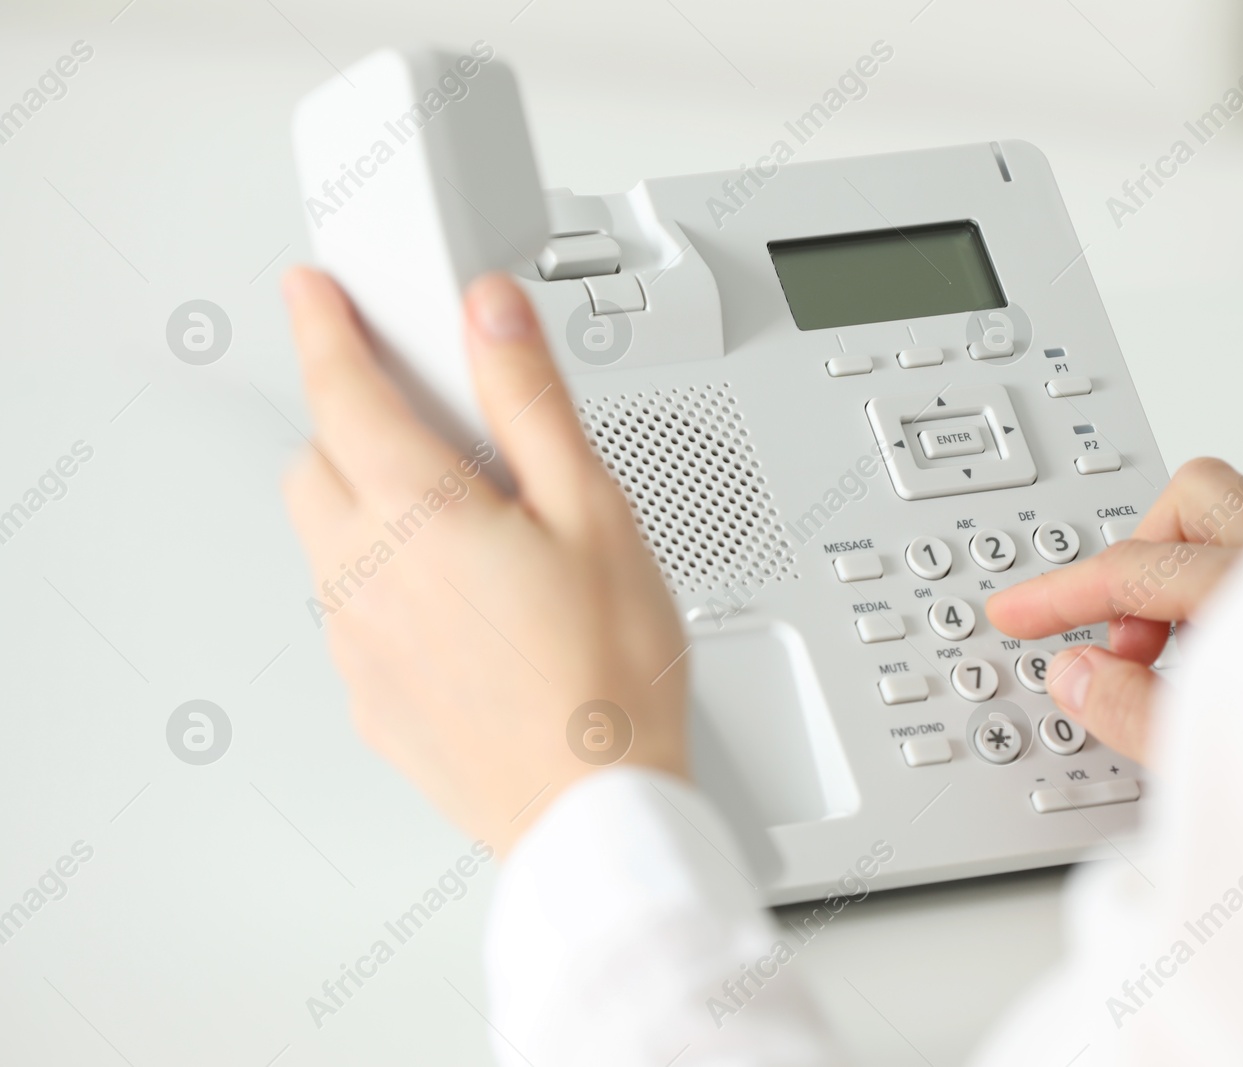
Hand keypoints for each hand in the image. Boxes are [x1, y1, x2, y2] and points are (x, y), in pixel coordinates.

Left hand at [280, 268, 687, 855]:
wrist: (595, 815)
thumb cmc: (608, 676)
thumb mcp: (595, 511)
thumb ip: (531, 401)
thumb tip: (492, 314)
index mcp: (418, 514)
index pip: (343, 391)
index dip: (322, 327)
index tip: (311, 292)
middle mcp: (366, 576)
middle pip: (316, 463)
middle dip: (352, 426)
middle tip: (431, 427)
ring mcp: (360, 644)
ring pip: (328, 542)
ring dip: (369, 508)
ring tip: (472, 531)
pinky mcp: (372, 699)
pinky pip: (352, 613)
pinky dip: (385, 584)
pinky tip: (466, 608)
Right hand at [985, 458, 1242, 763]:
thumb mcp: (1221, 764)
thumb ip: (1134, 713)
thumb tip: (1078, 674)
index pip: (1132, 568)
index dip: (1059, 594)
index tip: (1019, 614)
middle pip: (1195, 498)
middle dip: (1137, 553)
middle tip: (1118, 631)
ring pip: (1241, 532)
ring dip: (1188, 580)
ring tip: (1169, 656)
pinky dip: (1235, 603)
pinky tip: (1231, 668)